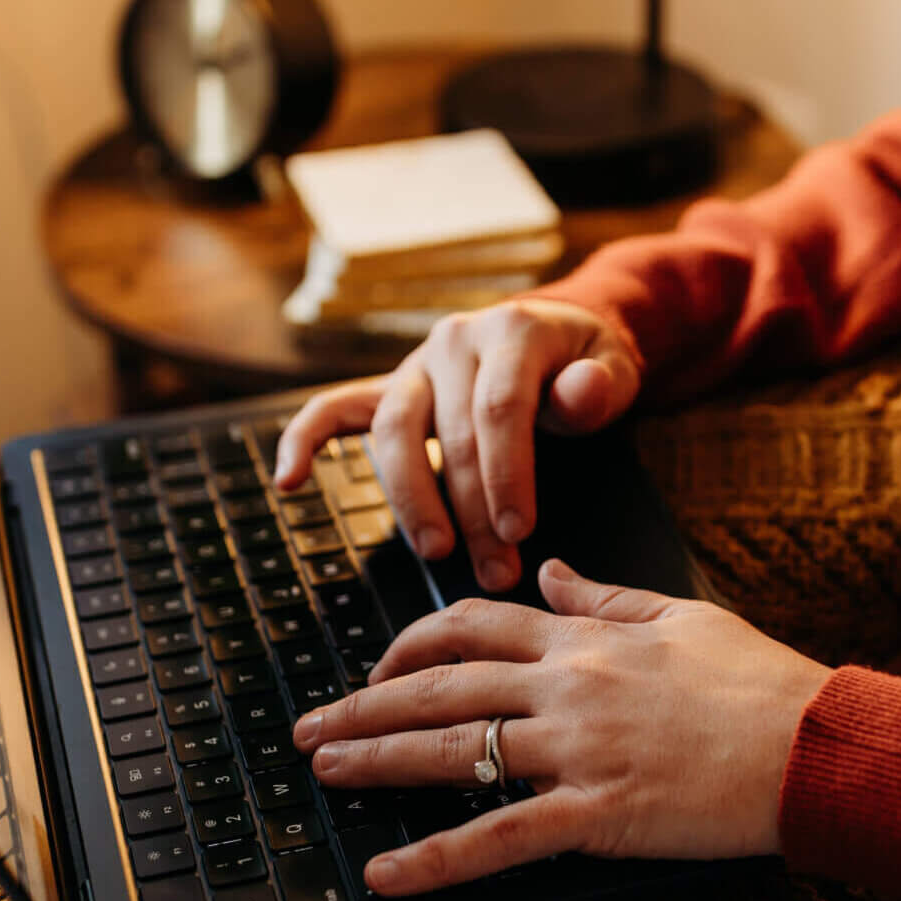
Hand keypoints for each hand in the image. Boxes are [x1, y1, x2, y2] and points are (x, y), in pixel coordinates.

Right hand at [274, 301, 640, 592]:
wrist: (558, 339)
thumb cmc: (585, 366)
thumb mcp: (612, 368)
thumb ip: (599, 385)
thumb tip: (581, 393)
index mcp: (511, 331)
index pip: (499, 409)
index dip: (506, 474)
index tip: (519, 531)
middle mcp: (454, 341)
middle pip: (450, 432)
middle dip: (471, 509)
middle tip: (495, 569)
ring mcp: (415, 365)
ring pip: (393, 431)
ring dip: (410, 499)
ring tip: (435, 551)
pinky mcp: (389, 390)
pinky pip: (334, 410)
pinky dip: (305, 441)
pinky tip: (288, 482)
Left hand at [291, 560, 831, 896]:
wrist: (814, 745)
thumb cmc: (760, 682)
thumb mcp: (682, 616)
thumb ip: (605, 595)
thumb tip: (551, 568)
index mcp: (584, 640)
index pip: (473, 627)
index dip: (412, 645)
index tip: (378, 667)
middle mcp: (566, 687)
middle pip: (440, 689)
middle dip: (363, 706)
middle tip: (310, 728)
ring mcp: (576, 751)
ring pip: (453, 752)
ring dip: (376, 762)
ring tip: (323, 774)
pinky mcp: (596, 814)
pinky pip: (498, 838)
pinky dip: (434, 858)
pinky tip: (386, 872)